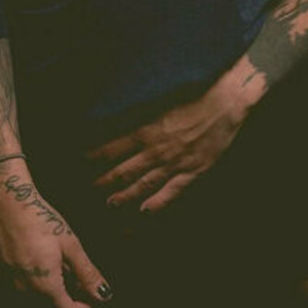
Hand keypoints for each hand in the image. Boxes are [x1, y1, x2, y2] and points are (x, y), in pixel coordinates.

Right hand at [0, 163, 112, 307]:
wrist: (8, 202)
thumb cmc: (41, 220)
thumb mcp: (70, 245)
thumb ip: (87, 274)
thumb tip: (104, 295)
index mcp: (46, 285)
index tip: (90, 298)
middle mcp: (24, 290)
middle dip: (67, 297)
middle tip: (75, 276)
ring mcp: (8, 282)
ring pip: (35, 299)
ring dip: (49, 290)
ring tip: (57, 265)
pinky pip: (19, 287)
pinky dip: (32, 281)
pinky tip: (38, 261)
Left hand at [89, 75, 251, 212]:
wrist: (225, 102)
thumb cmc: (194, 96)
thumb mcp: (160, 101)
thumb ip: (140, 114)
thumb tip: (118, 120)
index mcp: (147, 129)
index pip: (114, 147)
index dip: (97, 156)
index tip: (82, 161)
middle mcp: (157, 149)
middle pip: (125, 169)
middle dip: (106, 180)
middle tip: (89, 189)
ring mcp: (175, 162)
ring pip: (145, 183)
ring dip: (126, 195)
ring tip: (110, 204)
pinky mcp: (194, 170)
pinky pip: (172, 191)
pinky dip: (158, 203)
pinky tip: (145, 211)